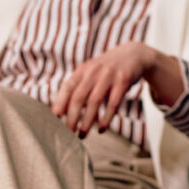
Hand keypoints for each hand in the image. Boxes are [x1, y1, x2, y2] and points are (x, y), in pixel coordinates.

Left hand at [52, 41, 180, 135]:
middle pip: (78, 97)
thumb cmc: (107, 70)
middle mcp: (94, 71)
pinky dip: (106, 118)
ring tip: (82, 135)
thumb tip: (60, 111)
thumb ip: (78, 87)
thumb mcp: (91, 72)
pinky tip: (102, 129)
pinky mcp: (123, 81)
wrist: (133, 54)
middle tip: (68, 133)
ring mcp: (109, 75)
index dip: (59, 103)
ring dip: (87, 121)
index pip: (67, 88)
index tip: (54, 119)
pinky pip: (113, 103)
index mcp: (83, 70)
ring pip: (94, 102)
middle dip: (72, 117)